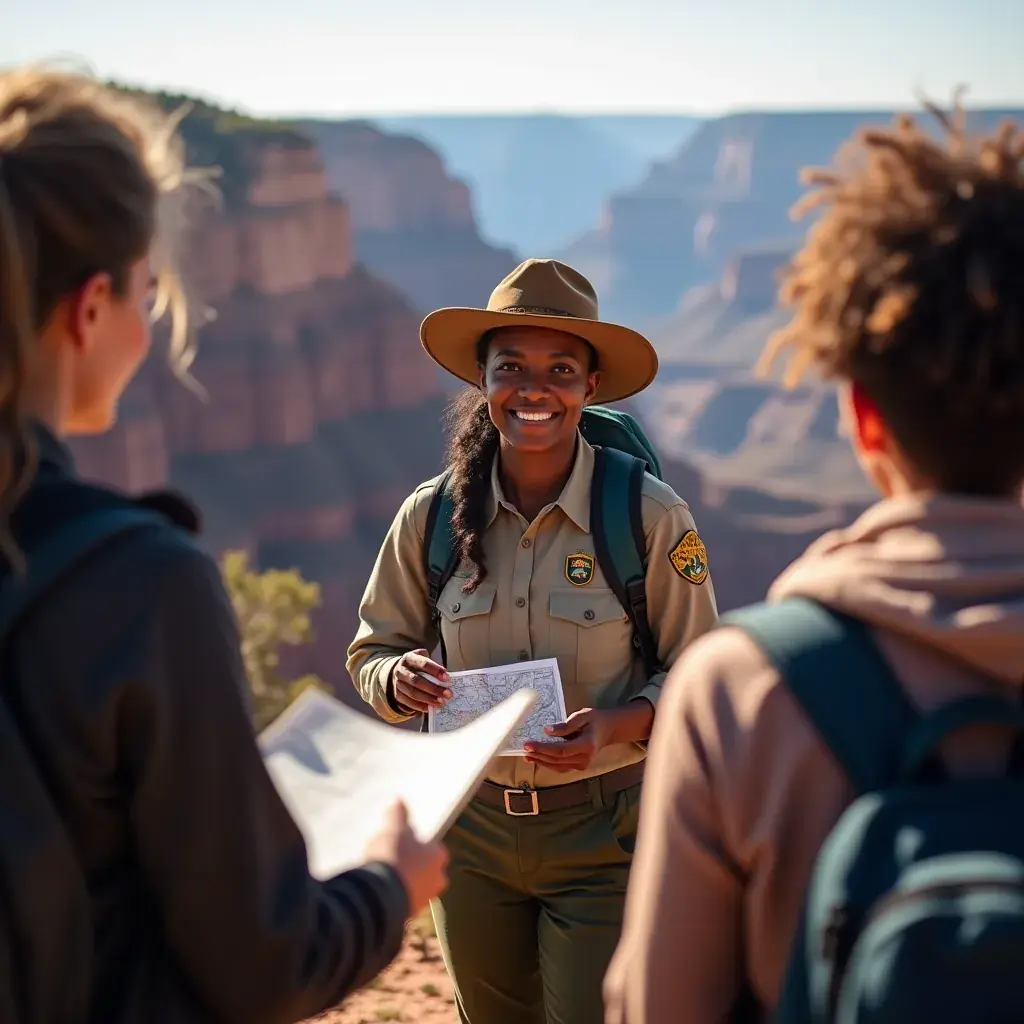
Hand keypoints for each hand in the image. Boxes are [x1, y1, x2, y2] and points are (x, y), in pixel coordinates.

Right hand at [364, 800, 448, 916]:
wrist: (381, 897)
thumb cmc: (393, 856)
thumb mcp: (394, 829)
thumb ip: (398, 814)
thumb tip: (399, 800)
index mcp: (439, 855)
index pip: (431, 845)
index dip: (414, 842)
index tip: (399, 840)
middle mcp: (438, 878)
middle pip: (424, 867)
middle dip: (411, 863)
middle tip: (389, 856)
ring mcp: (424, 899)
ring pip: (414, 885)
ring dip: (401, 880)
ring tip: (380, 872)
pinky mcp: (409, 915)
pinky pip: (403, 900)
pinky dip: (393, 894)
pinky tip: (378, 888)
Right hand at [392, 649, 450, 713]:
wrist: (400, 672)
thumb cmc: (417, 666)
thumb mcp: (423, 659)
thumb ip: (433, 666)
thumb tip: (446, 678)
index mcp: (409, 658)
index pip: (422, 663)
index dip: (435, 670)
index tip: (447, 677)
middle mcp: (401, 670)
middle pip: (417, 681)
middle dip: (433, 688)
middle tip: (447, 694)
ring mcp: (397, 683)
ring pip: (413, 693)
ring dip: (429, 699)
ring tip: (441, 702)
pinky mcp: (397, 695)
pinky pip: (409, 702)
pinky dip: (421, 706)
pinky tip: (431, 707)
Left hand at [522, 708, 614, 772]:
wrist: (609, 729)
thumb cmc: (596, 720)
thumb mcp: (583, 716)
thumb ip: (566, 725)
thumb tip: (547, 731)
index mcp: (587, 745)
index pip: (561, 750)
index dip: (543, 748)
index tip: (529, 744)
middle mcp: (585, 758)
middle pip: (557, 760)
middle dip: (538, 754)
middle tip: (524, 748)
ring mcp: (583, 764)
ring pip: (557, 766)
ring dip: (541, 761)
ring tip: (527, 755)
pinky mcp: (579, 766)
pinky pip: (561, 767)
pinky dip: (548, 763)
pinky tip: (537, 758)